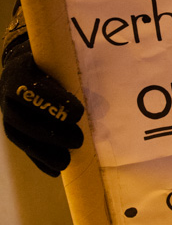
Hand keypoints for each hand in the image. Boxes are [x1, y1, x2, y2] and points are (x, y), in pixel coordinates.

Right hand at [0, 40, 83, 176]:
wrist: (23, 65)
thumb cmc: (49, 59)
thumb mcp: (56, 54)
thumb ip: (71, 62)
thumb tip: (108, 56)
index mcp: (18, 72)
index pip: (28, 89)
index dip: (52, 103)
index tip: (77, 113)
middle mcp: (7, 95)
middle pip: (23, 119)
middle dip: (51, 133)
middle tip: (79, 140)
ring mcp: (8, 114)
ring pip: (21, 137)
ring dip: (45, 151)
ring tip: (67, 162)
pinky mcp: (14, 130)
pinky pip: (24, 148)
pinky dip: (40, 160)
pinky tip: (56, 170)